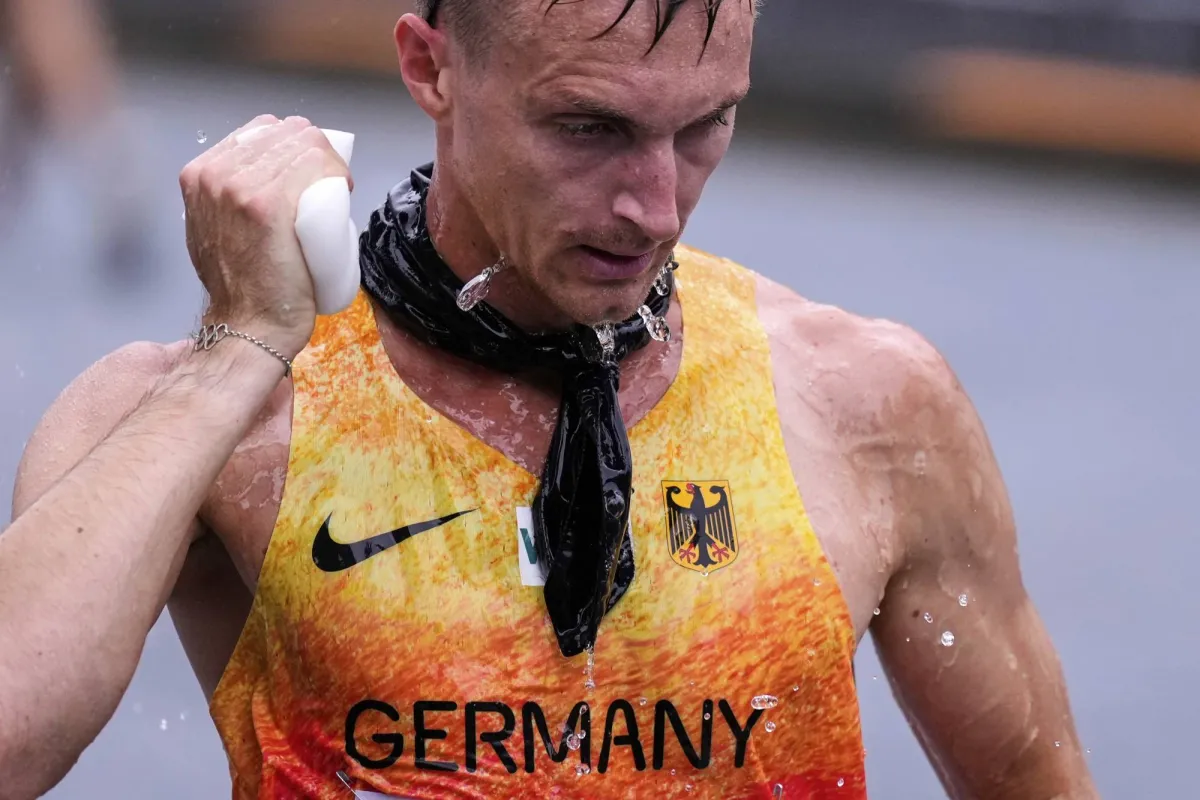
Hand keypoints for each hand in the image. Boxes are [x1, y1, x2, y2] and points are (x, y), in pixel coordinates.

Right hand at [179, 115, 353, 359]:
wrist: (248, 325)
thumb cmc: (243, 284)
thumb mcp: (219, 225)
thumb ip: (230, 195)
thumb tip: (266, 174)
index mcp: (200, 173)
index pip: (263, 129)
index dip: (296, 147)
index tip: (312, 175)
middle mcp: (214, 173)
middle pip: (286, 131)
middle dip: (316, 152)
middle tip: (331, 186)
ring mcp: (239, 187)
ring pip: (304, 143)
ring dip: (330, 163)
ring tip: (336, 192)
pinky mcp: (268, 204)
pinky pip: (315, 163)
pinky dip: (336, 171)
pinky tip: (343, 189)